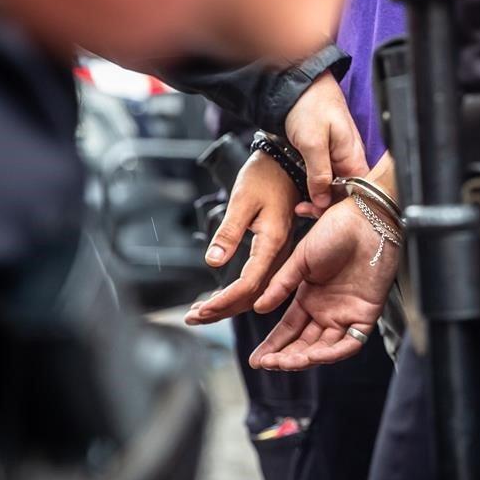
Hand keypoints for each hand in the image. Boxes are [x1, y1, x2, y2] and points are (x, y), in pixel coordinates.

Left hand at [185, 152, 297, 324]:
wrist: (286, 162)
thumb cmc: (264, 176)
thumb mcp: (241, 200)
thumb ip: (228, 232)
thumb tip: (212, 261)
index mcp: (273, 242)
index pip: (249, 283)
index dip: (224, 301)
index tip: (202, 309)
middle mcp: (281, 253)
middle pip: (253, 296)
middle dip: (222, 310)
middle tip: (193, 317)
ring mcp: (280, 254)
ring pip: (256, 292)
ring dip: (228, 305)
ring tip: (201, 312)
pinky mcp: (275, 252)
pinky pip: (258, 281)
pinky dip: (237, 293)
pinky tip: (220, 297)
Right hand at [247, 197, 398, 370]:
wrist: (364, 219)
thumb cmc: (335, 230)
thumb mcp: (300, 260)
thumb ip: (281, 286)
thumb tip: (258, 308)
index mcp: (309, 297)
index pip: (288, 329)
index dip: (273, 345)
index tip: (257, 358)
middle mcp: (327, 310)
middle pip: (304, 343)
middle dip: (286, 357)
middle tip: (268, 364)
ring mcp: (346, 314)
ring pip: (325, 348)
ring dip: (305, 358)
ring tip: (286, 362)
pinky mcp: (366, 315)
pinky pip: (350, 343)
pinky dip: (332, 352)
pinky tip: (314, 355)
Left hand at [285, 73, 368, 211]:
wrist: (296, 84)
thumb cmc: (309, 105)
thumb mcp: (312, 142)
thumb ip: (319, 174)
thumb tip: (322, 201)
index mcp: (354, 157)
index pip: (355, 194)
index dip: (337, 207)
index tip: (317, 213)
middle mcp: (350, 159)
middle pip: (345, 192)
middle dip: (325, 205)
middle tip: (304, 210)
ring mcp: (338, 156)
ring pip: (334, 186)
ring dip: (318, 197)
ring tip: (301, 205)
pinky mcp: (325, 153)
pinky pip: (325, 177)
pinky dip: (315, 186)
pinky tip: (304, 192)